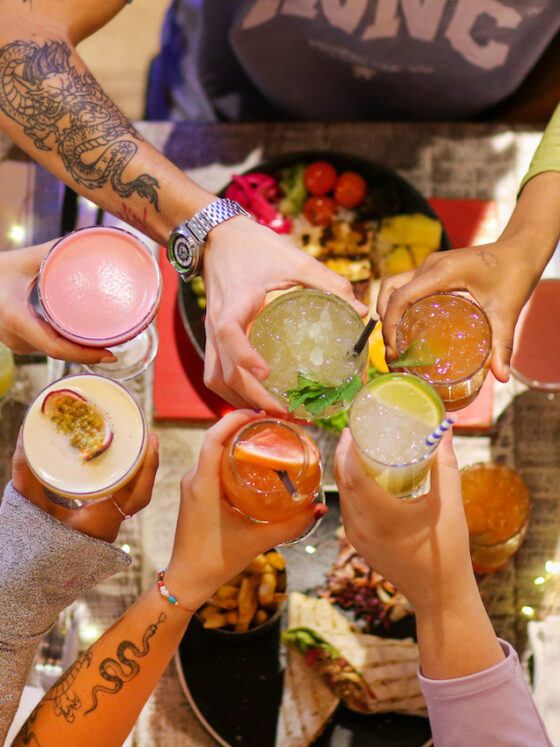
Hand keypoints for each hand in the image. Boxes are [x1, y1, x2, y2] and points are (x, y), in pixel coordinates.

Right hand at [0, 242, 114, 362]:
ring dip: (78, 350)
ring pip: (53, 352)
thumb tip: (84, 240)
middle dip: (88, 352)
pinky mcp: (19, 342)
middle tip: (117, 345)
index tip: (108, 353)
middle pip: (59, 352)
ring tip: (106, 341)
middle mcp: (15, 336)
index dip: (84, 354)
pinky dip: (67, 346)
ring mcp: (15, 343)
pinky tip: (84, 341)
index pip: (56, 347)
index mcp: (16, 318)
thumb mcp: (23, 260)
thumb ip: (53, 251)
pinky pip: (47, 348)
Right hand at [12, 430, 159, 542]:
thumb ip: (26, 472)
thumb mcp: (30, 505)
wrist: (30, 572)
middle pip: (140, 493)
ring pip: (134, 495)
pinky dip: (129, 479)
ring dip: (141, 470)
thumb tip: (22, 434)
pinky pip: (124, 498)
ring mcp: (109, 524)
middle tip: (149, 437)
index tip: (151, 445)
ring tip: (142, 442)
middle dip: (148, 464)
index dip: (148, 470)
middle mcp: (110, 526)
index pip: (136, 497)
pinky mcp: (103, 520)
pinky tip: (127, 460)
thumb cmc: (32, 543)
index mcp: (101, 524)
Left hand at [164, 409, 326, 608]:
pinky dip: (231, 455)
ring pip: (213, 450)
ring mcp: (193, 485)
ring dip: (236, 439)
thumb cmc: (215, 561)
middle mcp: (194, 478)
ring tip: (265, 436)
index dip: (234, 418)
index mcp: (203, 484)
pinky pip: (212, 463)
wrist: (187, 580)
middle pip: (215, 438)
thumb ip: (290, 524)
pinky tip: (252, 460)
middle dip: (241, 424)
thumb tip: (320, 508)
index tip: (260, 412)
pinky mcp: (196, 492)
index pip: (214, 437)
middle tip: (271, 422)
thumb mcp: (257, 540)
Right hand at [202, 216, 367, 410]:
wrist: (218, 238)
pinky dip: (231, 390)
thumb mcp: (294, 259)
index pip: (229, 334)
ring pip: (214, 378)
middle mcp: (216, 324)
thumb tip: (360, 311)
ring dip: (238, 399)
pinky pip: (214, 373)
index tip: (266, 373)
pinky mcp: (212, 338)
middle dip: (253, 397)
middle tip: (286, 411)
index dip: (245, 356)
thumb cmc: (255, 247)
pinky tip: (254, 397)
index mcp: (235, 304)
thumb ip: (328, 283)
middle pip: (224, 372)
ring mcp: (210, 334)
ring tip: (271, 411)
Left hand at [334, 429, 473, 615]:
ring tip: (359, 448)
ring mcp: (356, 537)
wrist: (440, 596)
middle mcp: (361, 528)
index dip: (347, 450)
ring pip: (343, 496)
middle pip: (342, 483)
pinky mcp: (358, 543)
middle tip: (355, 431)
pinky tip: (365, 477)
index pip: (351, 476)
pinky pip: (348, 508)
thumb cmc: (448, 553)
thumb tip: (444, 430)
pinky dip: (352, 489)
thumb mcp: (449, 506)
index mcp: (381, 518)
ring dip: (347, 471)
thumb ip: (444, 466)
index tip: (351, 428)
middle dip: (345, 454)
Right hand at [376, 238, 539, 382]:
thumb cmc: (515, 274)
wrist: (521, 249)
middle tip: (393, 352)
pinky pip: (406, 286)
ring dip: (388, 312)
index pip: (400, 296)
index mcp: (441, 272)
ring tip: (395, 342)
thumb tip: (501, 377)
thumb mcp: (507, 311)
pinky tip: (408, 327)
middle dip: (385, 322)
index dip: (390, 324)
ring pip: (393, 286)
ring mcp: (429, 266)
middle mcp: (429, 266)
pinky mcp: (433, 269)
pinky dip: (399, 305)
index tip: (394, 350)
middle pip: (389, 291)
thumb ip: (502, 344)